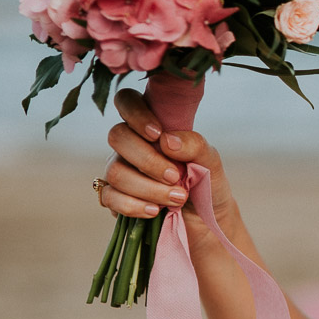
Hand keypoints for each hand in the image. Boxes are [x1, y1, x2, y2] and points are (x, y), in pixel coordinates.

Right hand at [102, 88, 236, 244]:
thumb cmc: (207, 181)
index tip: (158, 134)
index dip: (136, 113)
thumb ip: (194, 145)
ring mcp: (120, 170)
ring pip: (115, 171)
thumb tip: (167, 140)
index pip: (127, 101)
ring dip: (148, 188)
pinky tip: (156, 210)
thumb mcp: (210, 161)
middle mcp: (131, 145)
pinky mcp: (115, 197)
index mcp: (153, 126)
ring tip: (178, 198)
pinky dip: (133, 205)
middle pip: (117, 136)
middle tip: (176, 176)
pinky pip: (109, 197)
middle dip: (148, 160)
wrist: (207, 217)